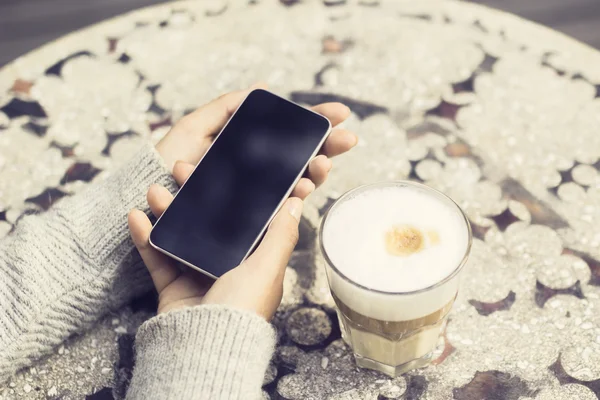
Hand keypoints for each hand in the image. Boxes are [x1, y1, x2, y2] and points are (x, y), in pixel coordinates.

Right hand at [129, 85, 356, 318]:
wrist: (205, 345)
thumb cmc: (243, 306)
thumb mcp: (268, 266)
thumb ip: (281, 233)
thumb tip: (298, 201)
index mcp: (253, 258)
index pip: (244, 216)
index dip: (233, 189)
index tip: (221, 165)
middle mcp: (226, 262)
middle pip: (208, 219)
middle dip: (193, 193)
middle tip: (180, 168)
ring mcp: (197, 272)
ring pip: (180, 232)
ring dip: (166, 209)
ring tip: (152, 189)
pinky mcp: (173, 284)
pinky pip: (157, 255)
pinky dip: (145, 237)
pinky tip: (135, 216)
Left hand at [155, 82, 357, 198]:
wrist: (142, 203)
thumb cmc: (163, 166)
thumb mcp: (193, 130)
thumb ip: (224, 109)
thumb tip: (261, 89)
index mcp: (249, 157)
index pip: (291, 140)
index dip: (316, 126)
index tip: (341, 113)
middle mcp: (256, 180)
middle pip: (300, 163)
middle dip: (326, 149)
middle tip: (348, 138)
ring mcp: (252, 204)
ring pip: (294, 188)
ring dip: (314, 174)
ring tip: (322, 164)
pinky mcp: (242, 228)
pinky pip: (274, 214)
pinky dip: (293, 200)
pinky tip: (301, 188)